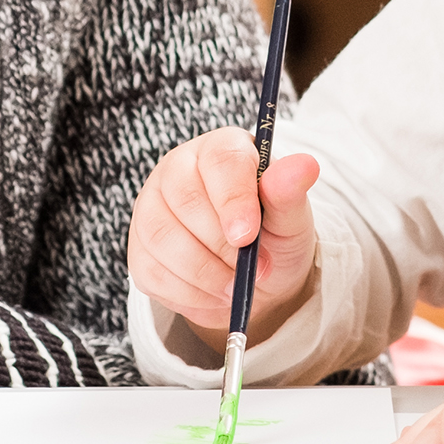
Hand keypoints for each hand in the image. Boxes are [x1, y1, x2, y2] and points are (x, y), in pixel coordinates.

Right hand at [128, 128, 318, 352]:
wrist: (254, 275)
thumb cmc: (273, 236)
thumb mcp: (290, 218)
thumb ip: (289, 194)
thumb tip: (305, 165)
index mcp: (221, 149)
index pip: (220, 161)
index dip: (232, 199)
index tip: (248, 236)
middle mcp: (178, 168)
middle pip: (184, 200)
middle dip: (220, 245)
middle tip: (252, 270)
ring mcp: (151, 205)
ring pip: (161, 237)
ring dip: (204, 273)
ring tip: (235, 286)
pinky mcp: (138, 246)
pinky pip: (151, 271)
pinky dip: (187, 293)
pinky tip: (213, 294)